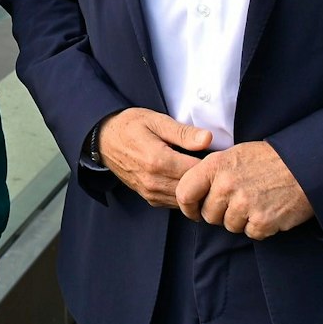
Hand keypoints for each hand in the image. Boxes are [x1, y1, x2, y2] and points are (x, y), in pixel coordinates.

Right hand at [96, 109, 211, 207]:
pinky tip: (190, 182)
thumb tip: (208, 139)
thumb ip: (183, 132)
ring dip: (198, 191)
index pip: (198, 171)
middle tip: (216, 168)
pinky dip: (187, 196)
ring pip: (187, 201)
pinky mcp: (150, 198)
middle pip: (195, 189)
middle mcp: (155, 181)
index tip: (219, 157)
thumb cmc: (130, 126)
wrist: (103, 140)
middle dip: (209, 181)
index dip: (213, 166)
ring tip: (205, 176)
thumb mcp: (155, 120)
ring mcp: (151, 193)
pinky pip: (176, 203)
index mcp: (159, 160)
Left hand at [174, 141, 313, 239]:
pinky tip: (269, 210)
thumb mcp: (234, 154)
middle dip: (220, 214)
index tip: (194, 211)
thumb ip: (213, 172)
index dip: (188, 206)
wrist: (306, 166)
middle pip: (209, 215)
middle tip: (238, 203)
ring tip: (257, 202)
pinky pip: (251, 233)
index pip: (185, 193)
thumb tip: (195, 191)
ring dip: (241, 220)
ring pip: (230, 226)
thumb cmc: (269, 159)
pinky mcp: (262, 221)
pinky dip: (260, 227)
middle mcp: (226, 185)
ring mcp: (244, 204)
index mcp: (215, 166)